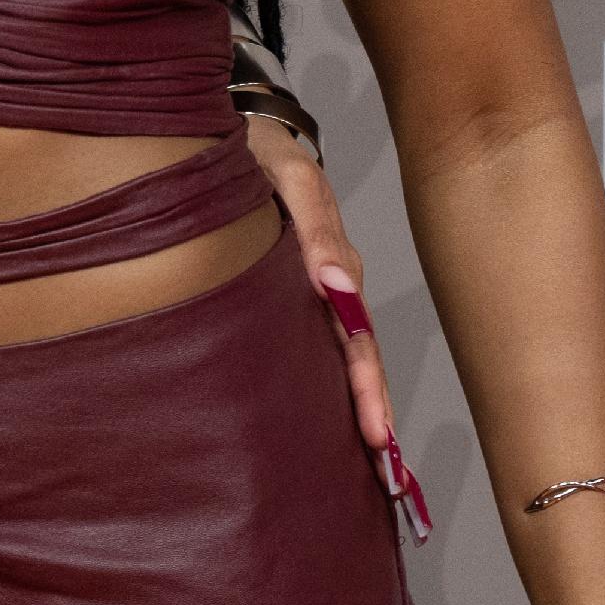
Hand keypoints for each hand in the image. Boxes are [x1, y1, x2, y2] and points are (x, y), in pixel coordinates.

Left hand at [245, 115, 417, 516]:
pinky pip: (296, 342)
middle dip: (366, 415)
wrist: (225, 134)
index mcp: (329, 266)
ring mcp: (298, 293)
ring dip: (344, 407)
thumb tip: (335, 287)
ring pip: (327, 357)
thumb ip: (315, 225)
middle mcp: (320, 288)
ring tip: (360, 468)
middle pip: (350, 360)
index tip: (375, 434)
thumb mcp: (288, 177)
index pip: (356, 339)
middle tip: (378, 471)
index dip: (366, 389)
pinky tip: (311, 423)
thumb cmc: (256, 153)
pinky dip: (311, 382)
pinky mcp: (272, 294)